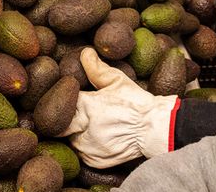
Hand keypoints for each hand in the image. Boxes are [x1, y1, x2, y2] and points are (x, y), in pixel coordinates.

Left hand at [58, 48, 178, 168]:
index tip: (65, 97)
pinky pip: (81, 154)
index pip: (59, 103)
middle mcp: (83, 129)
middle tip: (72, 113)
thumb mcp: (116, 80)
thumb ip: (96, 67)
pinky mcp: (94, 161)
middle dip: (63, 119)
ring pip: (69, 139)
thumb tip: (84, 53)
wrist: (156, 129)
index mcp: (85, 107)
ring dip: (74, 133)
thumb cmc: (136, 102)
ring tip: (88, 125)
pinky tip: (95, 137)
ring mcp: (88, 148)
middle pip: (59, 125)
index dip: (61, 99)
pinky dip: (84, 146)